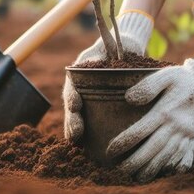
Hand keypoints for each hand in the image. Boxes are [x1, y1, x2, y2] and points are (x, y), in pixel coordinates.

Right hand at [63, 11, 153, 143]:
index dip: (72, 97)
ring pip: (78, 117)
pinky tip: (85, 147)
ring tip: (77, 142)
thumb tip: (100, 51)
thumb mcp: (105, 47)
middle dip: (72, 121)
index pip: (72, 88)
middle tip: (76, 133)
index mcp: (79, 75)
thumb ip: (103, 50)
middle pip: (73, 108)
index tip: (75, 105)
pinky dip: (87, 136)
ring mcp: (88, 100)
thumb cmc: (112, 47)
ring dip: (75, 131)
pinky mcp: (99, 109)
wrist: (121, 50)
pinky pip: (91, 123)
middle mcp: (80, 89)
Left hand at [106, 40, 193, 181]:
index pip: (142, 130)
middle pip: (155, 148)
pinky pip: (184, 158)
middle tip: (120, 171)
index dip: (125, 142)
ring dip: (152, 169)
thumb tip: (128, 98)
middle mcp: (178, 126)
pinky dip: (172, 167)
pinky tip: (162, 173)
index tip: (110, 151)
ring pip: (168, 157)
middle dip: (137, 162)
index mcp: (167, 110)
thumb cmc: (181, 80)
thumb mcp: (166, 75)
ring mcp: (188, 136)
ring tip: (137, 178)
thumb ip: (147, 86)